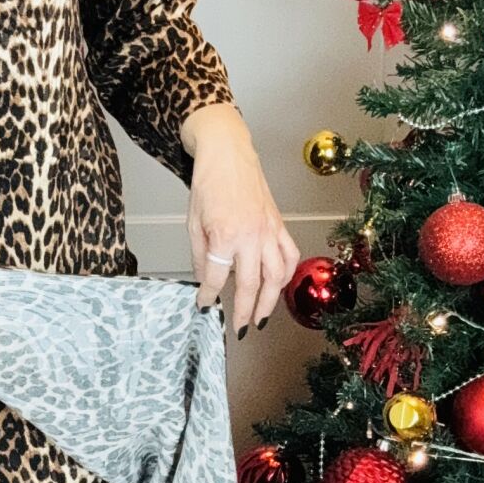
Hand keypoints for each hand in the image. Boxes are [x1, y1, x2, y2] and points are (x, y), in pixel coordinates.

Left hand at [183, 105, 300, 331]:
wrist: (227, 153)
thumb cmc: (209, 183)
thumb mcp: (193, 222)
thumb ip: (201, 255)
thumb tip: (206, 280)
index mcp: (225, 235)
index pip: (218, 278)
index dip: (209, 296)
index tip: (204, 306)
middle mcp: (251, 236)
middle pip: (253, 285)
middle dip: (246, 311)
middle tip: (241, 328)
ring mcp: (269, 231)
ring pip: (277, 276)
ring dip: (271, 301)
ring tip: (262, 317)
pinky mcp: (279, 224)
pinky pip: (290, 255)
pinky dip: (286, 274)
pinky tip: (279, 285)